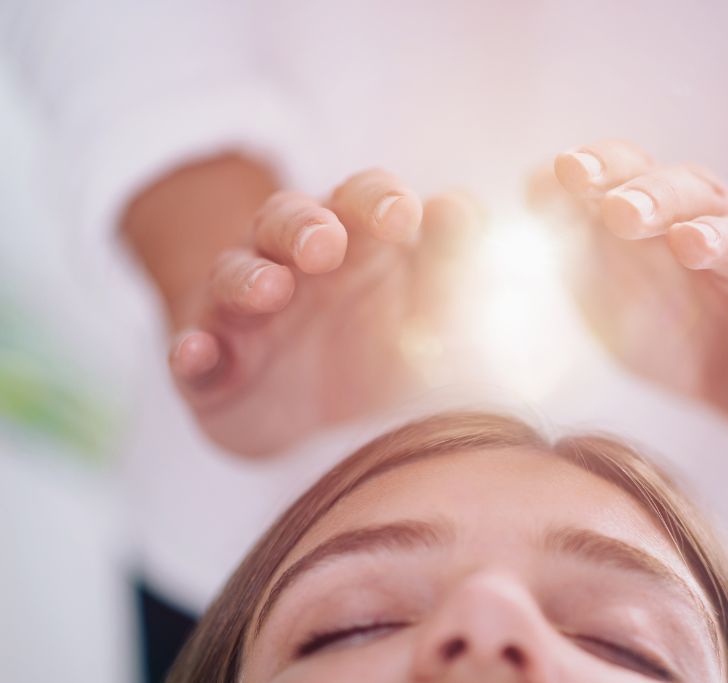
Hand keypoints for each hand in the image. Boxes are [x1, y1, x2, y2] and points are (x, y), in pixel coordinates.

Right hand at [167, 169, 477, 454]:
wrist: (308, 415)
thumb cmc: (378, 345)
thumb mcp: (426, 311)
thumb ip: (453, 265)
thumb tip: (465, 208)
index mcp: (355, 243)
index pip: (364, 200)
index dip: (380, 200)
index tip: (407, 216)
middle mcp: (294, 266)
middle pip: (289, 221)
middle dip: (305, 227)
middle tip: (326, 244)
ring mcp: (245, 314)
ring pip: (235, 276)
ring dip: (248, 279)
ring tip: (269, 290)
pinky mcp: (209, 367)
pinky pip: (192, 350)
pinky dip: (192, 351)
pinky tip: (198, 354)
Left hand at [535, 140, 727, 433]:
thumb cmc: (673, 320)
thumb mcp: (610, 281)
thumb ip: (573, 236)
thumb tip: (531, 185)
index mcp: (671, 213)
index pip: (637, 171)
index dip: (605, 167)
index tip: (566, 171)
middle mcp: (723, 231)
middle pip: (693, 196)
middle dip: (654, 197)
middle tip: (619, 210)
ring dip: (718, 241)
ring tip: (688, 243)